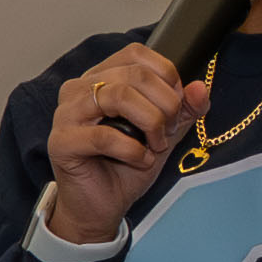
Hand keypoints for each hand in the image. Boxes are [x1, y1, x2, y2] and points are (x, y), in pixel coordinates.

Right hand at [38, 47, 189, 252]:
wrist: (102, 207)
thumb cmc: (126, 166)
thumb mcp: (164, 133)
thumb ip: (183, 109)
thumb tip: (200, 88)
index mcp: (100, 78)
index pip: (137, 54)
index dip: (166, 76)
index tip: (177, 105)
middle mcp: (79, 89)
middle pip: (134, 74)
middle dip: (165, 104)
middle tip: (168, 131)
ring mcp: (66, 113)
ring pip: (119, 97)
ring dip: (150, 123)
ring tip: (156, 145)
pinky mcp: (61, 142)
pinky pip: (104, 136)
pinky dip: (133, 150)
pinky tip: (141, 160)